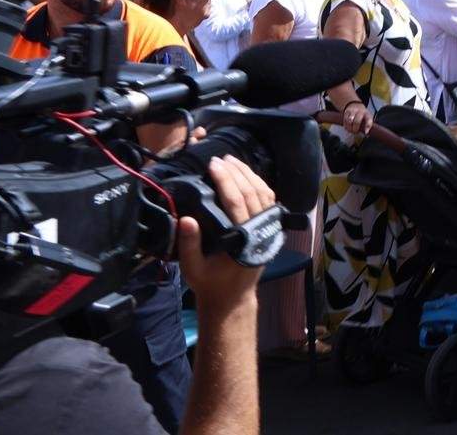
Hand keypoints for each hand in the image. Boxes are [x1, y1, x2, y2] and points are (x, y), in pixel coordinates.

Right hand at [176, 154, 275, 315]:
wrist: (233, 299)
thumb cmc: (211, 283)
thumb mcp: (193, 268)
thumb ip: (189, 244)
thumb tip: (186, 218)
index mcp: (242, 239)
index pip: (236, 201)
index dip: (225, 180)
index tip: (213, 164)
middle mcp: (259, 230)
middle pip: (251, 192)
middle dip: (236, 172)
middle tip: (221, 158)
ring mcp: (268, 229)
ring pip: (263, 193)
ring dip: (249, 174)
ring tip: (233, 161)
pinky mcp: (270, 229)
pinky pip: (269, 201)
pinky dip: (259, 184)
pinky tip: (247, 175)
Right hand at [337, 99, 373, 137]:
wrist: (355, 105)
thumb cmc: (362, 115)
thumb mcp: (367, 118)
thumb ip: (367, 125)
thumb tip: (366, 133)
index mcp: (367, 114)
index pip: (368, 120)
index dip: (367, 126)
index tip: (366, 132)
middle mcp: (360, 111)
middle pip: (357, 121)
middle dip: (355, 129)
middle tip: (355, 132)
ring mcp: (353, 111)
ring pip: (349, 121)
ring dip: (349, 128)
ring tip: (351, 131)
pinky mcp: (346, 112)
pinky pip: (345, 120)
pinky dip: (346, 126)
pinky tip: (347, 127)